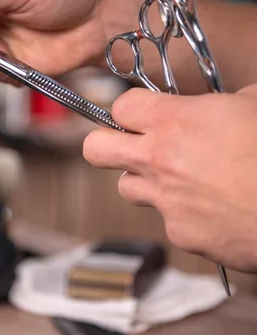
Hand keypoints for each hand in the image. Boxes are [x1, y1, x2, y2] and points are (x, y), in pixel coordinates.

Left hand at [83, 84, 256, 271]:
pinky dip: (182, 213)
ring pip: (126, 188)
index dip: (130, 109)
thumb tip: (222, 104)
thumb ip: (224, 101)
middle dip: (107, 145)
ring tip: (179, 179)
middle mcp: (159, 160)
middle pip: (95, 149)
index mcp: (175, 121)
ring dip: (145, 182)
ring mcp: (165, 200)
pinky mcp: (179, 233)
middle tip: (129, 146)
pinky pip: (166, 219)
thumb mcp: (255, 103)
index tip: (142, 115)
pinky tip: (212, 209)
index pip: (120, 107)